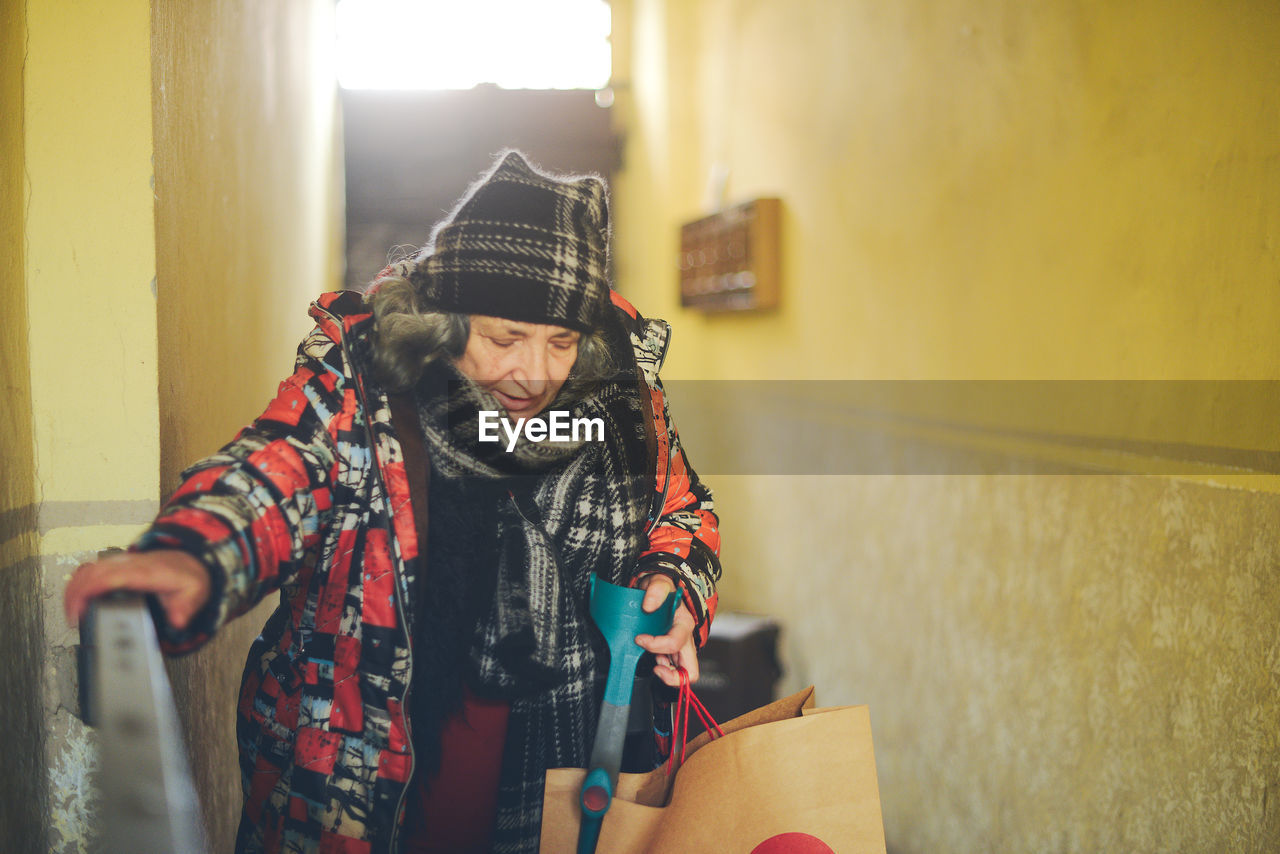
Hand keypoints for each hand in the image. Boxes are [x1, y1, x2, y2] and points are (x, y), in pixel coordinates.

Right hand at [64, 549, 211, 630]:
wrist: (189, 562)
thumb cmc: (187, 578)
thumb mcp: (194, 593)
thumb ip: (185, 609)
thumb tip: (177, 621)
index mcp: (146, 572)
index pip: (111, 577)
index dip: (89, 591)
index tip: (79, 610)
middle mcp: (130, 563)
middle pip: (92, 573)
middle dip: (75, 595)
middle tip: (72, 620)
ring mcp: (121, 562)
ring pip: (87, 569)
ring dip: (73, 589)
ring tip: (71, 613)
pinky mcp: (115, 565)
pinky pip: (89, 569)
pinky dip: (77, 584)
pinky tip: (75, 600)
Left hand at [633, 574, 698, 687]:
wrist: (658, 591)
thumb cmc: (661, 589)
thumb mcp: (659, 583)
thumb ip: (656, 591)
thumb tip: (649, 606)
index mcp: (684, 624)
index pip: (674, 643)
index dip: (655, 645)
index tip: (639, 639)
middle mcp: (685, 639)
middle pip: (690, 671)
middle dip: (673, 676)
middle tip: (656, 667)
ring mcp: (679, 648)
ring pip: (683, 674)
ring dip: (667, 673)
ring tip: (654, 661)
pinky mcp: (671, 653)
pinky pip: (672, 670)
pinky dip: (662, 669)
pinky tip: (653, 657)